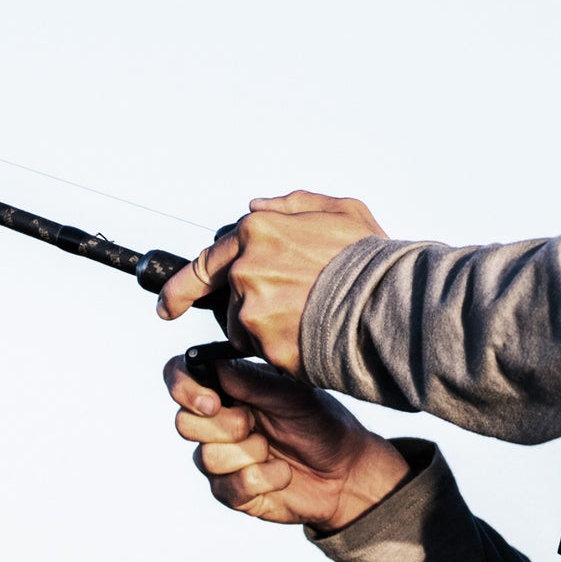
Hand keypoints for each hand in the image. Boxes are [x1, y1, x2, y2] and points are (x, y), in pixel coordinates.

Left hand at [157, 191, 387, 371]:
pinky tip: (317, 340)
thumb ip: (292, 205)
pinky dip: (286, 353)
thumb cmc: (373, 259)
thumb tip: (255, 209)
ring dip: (269, 332)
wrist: (394, 303)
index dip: (180, 288)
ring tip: (313, 322)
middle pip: (231, 302)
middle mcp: (246, 269)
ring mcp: (253, 310)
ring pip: (246, 331)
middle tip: (284, 314)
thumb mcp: (340, 211)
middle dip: (253, 308)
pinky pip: (266, 356)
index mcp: (257, 233)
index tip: (166, 308)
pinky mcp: (267, 346)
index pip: (204, 263)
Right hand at [165, 352, 410, 530]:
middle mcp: (217, 423)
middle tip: (254, 424)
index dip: (183, 389)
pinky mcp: (232, 492)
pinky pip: (229, 486)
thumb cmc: (320, 424)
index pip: (181, 379)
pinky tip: (282, 473)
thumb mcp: (292, 396)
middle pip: (185, 423)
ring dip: (250, 453)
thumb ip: (251, 381)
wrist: (346, 470)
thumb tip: (213, 364)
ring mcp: (222, 459)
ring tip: (275, 448)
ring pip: (207, 457)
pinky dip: (264, 478)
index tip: (212, 402)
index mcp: (228, 390)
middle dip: (224, 425)